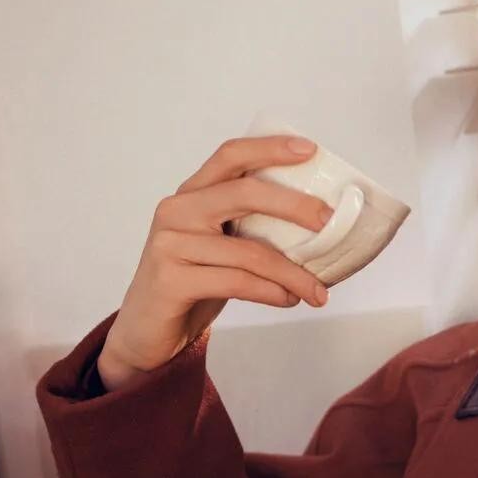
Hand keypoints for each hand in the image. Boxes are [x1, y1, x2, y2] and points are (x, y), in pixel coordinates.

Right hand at [98, 134, 336, 388]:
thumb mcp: (221, 245)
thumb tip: (322, 229)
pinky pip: (235, 282)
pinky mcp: (171, 280)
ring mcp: (170, 244)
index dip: (270, 148)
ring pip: (248, 251)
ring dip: (293, 273)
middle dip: (294, 205)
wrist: (148, 329)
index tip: (310, 150)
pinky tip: (288, 299)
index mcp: (192, 194)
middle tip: (329, 222)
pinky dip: (270, 292)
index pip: (231, 156)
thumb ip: (251, 227)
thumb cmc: (194, 282)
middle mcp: (177, 210)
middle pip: (244, 193)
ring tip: (317, 292)